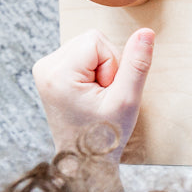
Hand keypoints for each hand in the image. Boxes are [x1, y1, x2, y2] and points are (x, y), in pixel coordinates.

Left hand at [32, 28, 154, 159]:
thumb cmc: (104, 135)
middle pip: (92, 40)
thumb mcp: (127, 98)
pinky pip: (83, 55)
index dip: (112, 64)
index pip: (96, 40)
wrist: (85, 159)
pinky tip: (90, 92)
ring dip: (102, 68)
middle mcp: (45, 67)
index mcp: (57, 73)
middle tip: (102, 95)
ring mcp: (45, 70)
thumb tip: (146, 32)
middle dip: (107, 65)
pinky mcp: (51, 73)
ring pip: (89, 46)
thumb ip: (137, 63)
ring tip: (97, 95)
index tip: (106, 91)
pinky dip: (93, 70)